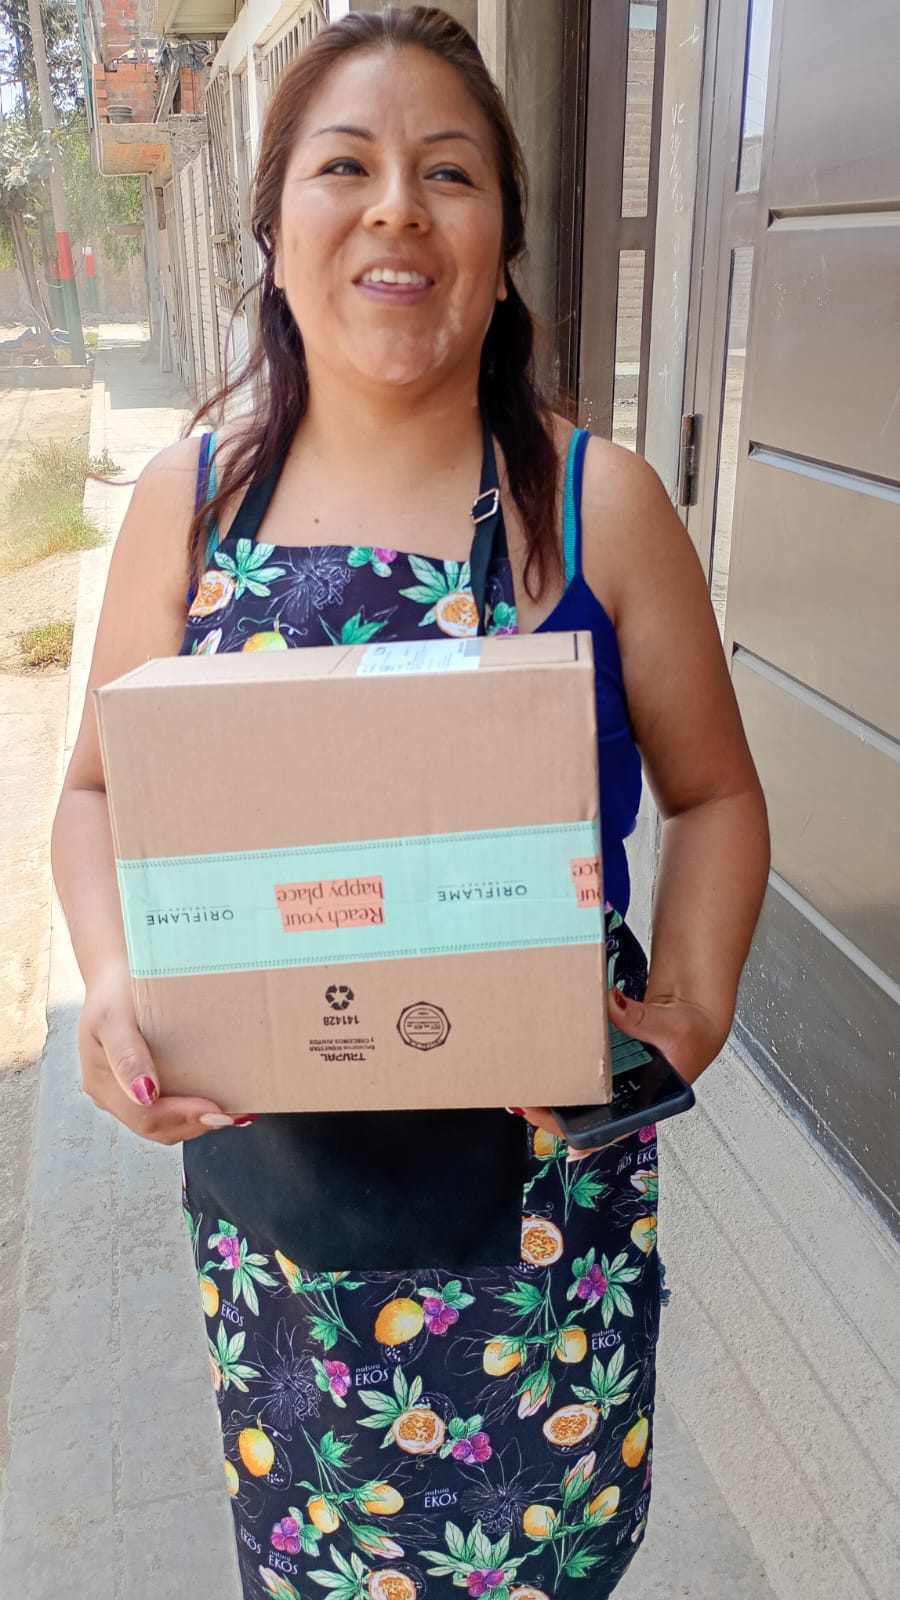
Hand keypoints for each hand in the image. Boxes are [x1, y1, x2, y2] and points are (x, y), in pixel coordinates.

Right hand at [79, 968, 238, 1144]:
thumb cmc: (113, 992)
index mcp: (103, 1084)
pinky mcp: (142, 1087)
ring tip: (232, 1112)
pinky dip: (193, 1111)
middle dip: (195, 1124)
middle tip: (233, 1114)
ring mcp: (127, 1093)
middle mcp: (114, 1095)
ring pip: (164, 1125)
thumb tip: (145, 1095)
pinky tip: (217, 1101)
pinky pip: (168, 1110)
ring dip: (196, 1122)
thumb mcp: (114, 1017)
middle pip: (157, 1128)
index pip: (145, 1117)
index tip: (216, 1108)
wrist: (114, 975)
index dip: (183, 1117)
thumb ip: (126, 1055)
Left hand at [513, 986, 718, 1160]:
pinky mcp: (609, 1069)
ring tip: (525, 1092)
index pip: (608, 1132)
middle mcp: (629, 1100)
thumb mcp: (669, 1025)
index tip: (550, 1126)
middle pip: (586, 1122)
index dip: (578, 1137)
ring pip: (581, 1104)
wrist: (696, 1017)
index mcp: (647, 1103)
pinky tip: (544, 1073)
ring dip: (555, 1101)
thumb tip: (610, 1003)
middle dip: (554, 1116)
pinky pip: (583, 1080)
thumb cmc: (691, 1032)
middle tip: (524, 1102)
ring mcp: (617, 1087)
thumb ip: (638, 1017)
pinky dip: (564, 1078)